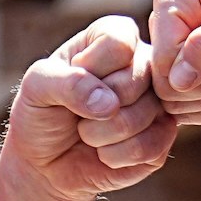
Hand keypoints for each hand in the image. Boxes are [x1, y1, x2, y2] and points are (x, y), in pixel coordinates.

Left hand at [2, 16, 176, 200]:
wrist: (46, 164)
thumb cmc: (43, 114)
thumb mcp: (37, 87)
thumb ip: (68, 83)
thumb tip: (110, 105)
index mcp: (114, 37)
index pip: (118, 43)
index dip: (90, 68)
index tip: (72, 77)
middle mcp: (143, 64)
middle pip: (135, 79)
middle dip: (94, 107)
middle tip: (80, 113)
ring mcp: (158, 101)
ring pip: (141, 116)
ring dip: (100, 135)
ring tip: (89, 133)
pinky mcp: (163, 137)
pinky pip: (149, 147)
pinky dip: (114, 156)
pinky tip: (104, 153)